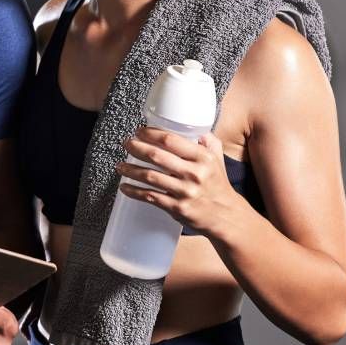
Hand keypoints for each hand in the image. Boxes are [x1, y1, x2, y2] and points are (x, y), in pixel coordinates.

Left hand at [117, 128, 241, 236]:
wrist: (225, 215)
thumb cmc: (218, 184)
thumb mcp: (217, 159)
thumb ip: (209, 141)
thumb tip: (197, 129)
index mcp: (202, 158)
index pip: (171, 140)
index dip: (151, 134)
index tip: (139, 131)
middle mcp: (194, 173)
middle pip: (156, 156)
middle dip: (136, 148)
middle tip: (126, 144)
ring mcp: (184, 191)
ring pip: (150, 176)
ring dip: (130, 170)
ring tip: (120, 166)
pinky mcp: (177, 207)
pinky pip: (150, 197)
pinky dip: (134, 191)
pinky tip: (124, 187)